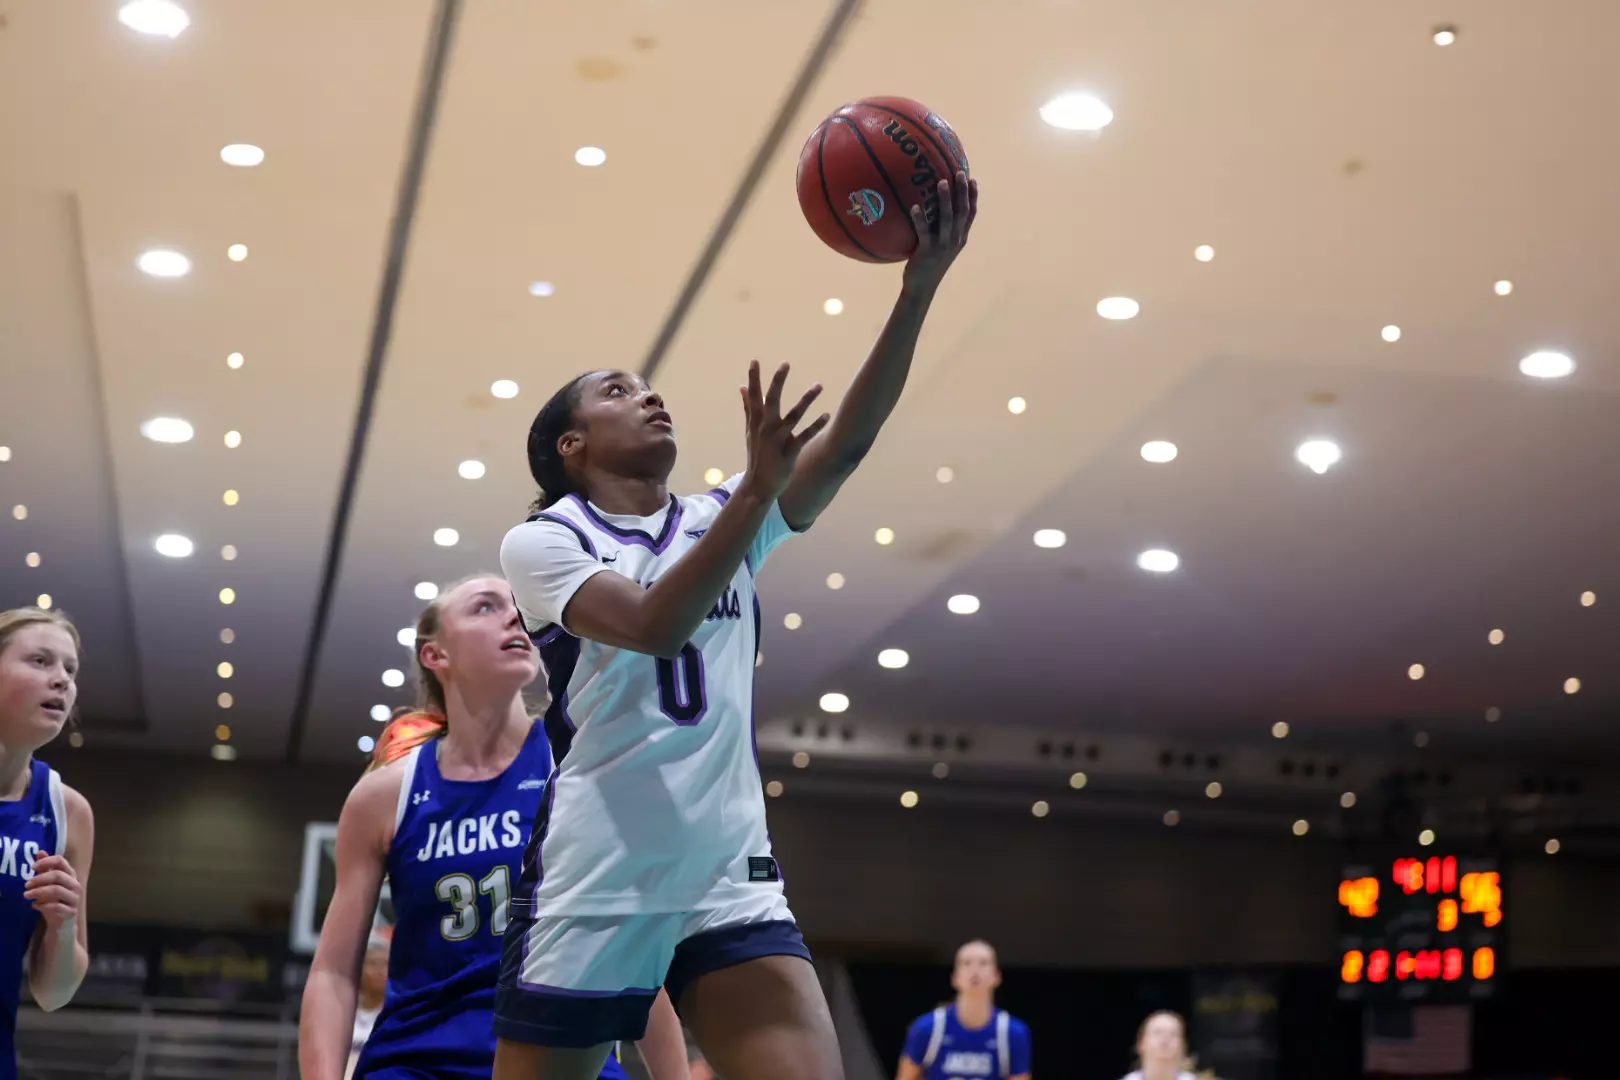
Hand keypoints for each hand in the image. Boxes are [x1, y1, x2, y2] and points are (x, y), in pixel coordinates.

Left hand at [25, 854, 81, 930]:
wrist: (62, 925)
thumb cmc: (55, 901)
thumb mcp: (49, 884)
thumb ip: (46, 869)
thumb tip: (40, 852)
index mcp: (70, 875)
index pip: (61, 861)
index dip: (46, 862)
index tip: (32, 867)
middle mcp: (75, 885)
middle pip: (58, 875)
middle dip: (39, 879)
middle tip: (26, 885)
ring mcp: (75, 899)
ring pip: (57, 890)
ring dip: (38, 892)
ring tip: (26, 895)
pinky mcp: (71, 912)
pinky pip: (56, 906)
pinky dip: (43, 905)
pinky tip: (35, 906)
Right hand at [738, 361, 827, 499]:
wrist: (758, 485)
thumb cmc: (757, 455)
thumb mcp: (750, 430)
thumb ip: (748, 407)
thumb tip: (742, 387)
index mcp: (756, 422)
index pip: (754, 396)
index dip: (754, 378)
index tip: (755, 360)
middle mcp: (766, 428)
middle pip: (771, 401)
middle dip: (777, 382)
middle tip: (785, 363)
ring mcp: (777, 440)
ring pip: (792, 416)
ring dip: (806, 400)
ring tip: (819, 385)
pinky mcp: (789, 452)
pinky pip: (804, 437)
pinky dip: (815, 426)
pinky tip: (826, 415)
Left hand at [902, 172, 977, 293]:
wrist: (922, 288)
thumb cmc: (928, 265)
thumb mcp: (940, 246)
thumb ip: (940, 229)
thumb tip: (931, 208)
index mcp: (960, 238)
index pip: (970, 214)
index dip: (973, 197)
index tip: (972, 179)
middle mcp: (955, 240)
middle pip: (962, 212)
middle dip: (962, 191)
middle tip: (959, 173)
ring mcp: (943, 246)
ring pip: (947, 219)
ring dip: (945, 199)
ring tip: (941, 182)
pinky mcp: (928, 251)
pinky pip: (924, 232)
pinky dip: (920, 219)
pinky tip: (915, 207)